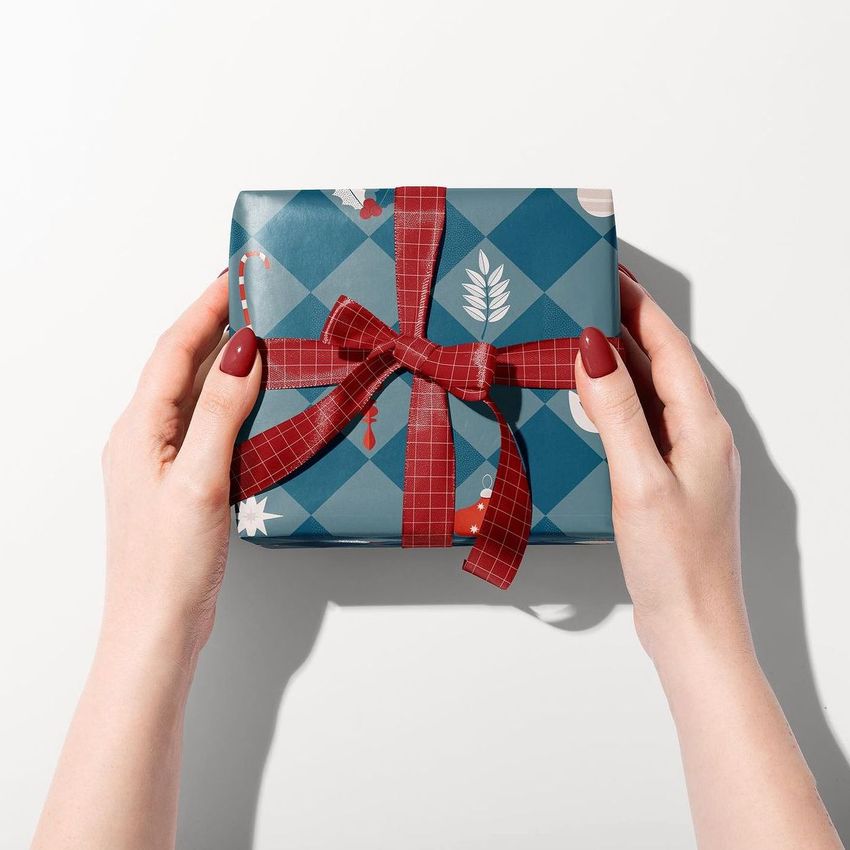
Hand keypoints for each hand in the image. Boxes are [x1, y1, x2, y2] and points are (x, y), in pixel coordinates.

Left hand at [100, 272, 259, 659]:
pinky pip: (204, 423)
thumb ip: (219, 412)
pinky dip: (229, 401)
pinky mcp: (179, 482)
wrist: (156, 627)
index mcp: (139, 429)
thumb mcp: (198, 480)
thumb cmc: (169, 563)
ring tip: (261, 337)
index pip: (174, 350)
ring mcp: (160, 461)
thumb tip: (242, 351)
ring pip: (193, 394)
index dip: (204, 308)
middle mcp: (143, 438)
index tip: (236, 276)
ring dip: (223, 361)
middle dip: (214, 325)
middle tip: (255, 297)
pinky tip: (254, 402)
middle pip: (180, 365)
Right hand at [575, 266, 746, 660]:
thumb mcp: (639, 480)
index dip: (639, 305)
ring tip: (582, 337)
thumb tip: (594, 349)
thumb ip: (617, 412)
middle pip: (661, 364)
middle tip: (588, 296)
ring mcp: (685, 460)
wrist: (694, 628)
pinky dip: (616, 403)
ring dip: (619, 363)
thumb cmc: (676, 563)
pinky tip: (593, 403)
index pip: (668, 347)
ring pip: (650, 394)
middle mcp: (699, 436)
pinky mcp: (668, 482)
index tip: (610, 272)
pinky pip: (642, 424)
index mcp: (701, 427)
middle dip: (627, 325)